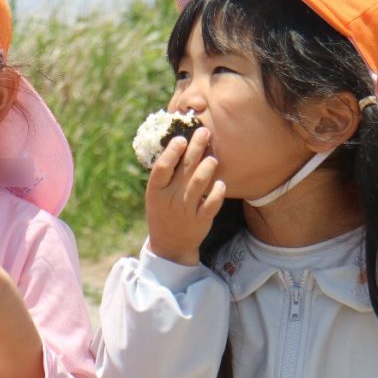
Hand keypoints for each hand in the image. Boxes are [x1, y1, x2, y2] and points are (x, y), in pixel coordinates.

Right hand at [145, 127, 225, 264]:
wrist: (170, 245)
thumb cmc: (164, 212)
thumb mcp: (156, 195)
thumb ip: (166, 174)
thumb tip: (179, 142)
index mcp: (155, 191)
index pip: (162, 167)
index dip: (172, 151)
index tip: (181, 138)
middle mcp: (170, 199)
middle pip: (184, 169)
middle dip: (195, 148)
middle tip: (205, 131)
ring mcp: (186, 210)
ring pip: (199, 183)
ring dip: (208, 167)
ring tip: (213, 158)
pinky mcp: (201, 221)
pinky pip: (212, 203)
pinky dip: (217, 192)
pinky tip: (221, 183)